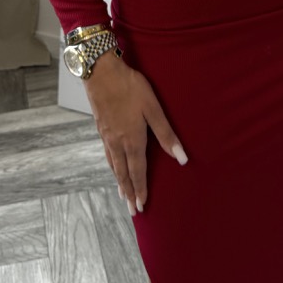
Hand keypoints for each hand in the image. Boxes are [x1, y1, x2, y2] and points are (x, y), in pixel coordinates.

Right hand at [83, 56, 187, 214]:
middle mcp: (117, 142)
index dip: (141, 189)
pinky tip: (113, 165)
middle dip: (129, 193)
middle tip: (133, 210)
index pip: (138, 171)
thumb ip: (166, 133)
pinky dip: (112, 166)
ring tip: (123, 194)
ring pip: (114, 165)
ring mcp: (106, 135)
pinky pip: (107, 154)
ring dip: (120, 182)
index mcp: (132, 139)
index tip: (142, 206)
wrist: (100, 71)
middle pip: (124, 173)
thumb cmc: (130, 87)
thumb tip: (181, 158)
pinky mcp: (100, 127)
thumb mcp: (153, 107)